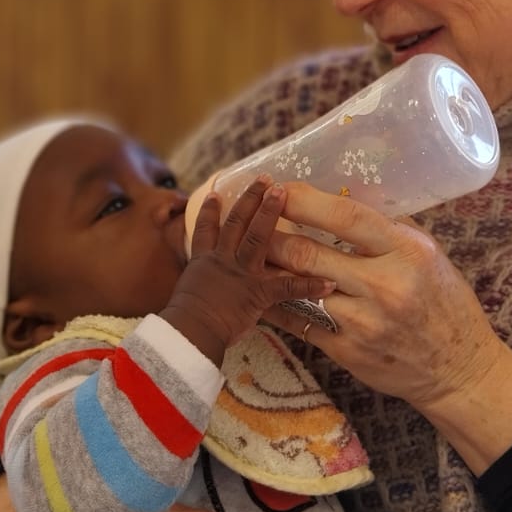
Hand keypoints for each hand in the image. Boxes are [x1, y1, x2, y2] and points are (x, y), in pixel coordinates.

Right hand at [161, 177, 334, 363]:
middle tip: (264, 179)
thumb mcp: (186, 296)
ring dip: (270, 213)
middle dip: (250, 199)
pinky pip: (288, 287)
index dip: (211, 211)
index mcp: (204, 262)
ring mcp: (242, 273)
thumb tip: (198, 291)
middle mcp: (223, 260)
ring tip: (283, 193)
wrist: (188, 332)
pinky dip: (309, 286)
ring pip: (258, 237)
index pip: (207, 230)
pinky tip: (328, 283)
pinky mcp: (257, 292)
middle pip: (236, 223)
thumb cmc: (183, 323)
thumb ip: (199, 287)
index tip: (218, 193)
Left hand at [262, 183, 511, 470]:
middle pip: (308, 253)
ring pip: (296, 288)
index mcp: (407, 251)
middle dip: (271, 234)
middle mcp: (384, 285)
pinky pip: (298, 322)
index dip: (304, 200)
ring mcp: (362, 322)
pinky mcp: (346, 351)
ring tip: (249, 252)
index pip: (345, 216)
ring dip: (268, 268)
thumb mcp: (428, 254)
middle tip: (253, 220)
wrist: (458, 368)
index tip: (280, 189)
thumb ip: (388, 229)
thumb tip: (343, 197)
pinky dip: (276, 303)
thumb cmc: (444, 302)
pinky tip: (261, 291)